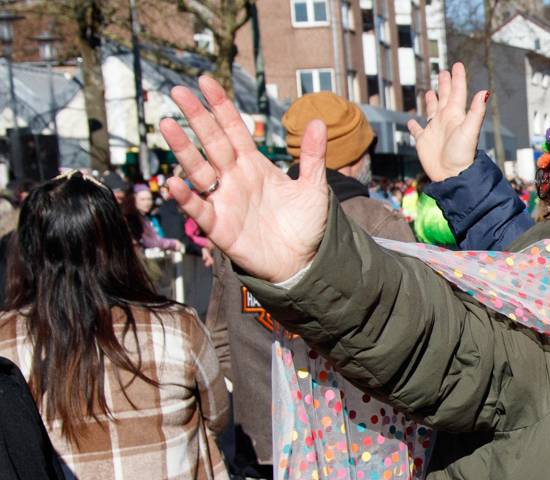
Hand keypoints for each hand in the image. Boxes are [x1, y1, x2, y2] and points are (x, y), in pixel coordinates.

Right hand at [159, 76, 327, 283]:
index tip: (204, 82)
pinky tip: (175, 182)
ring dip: (182, 149)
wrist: (304, 262)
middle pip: (211, 142)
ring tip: (167, 125)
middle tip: (177, 92)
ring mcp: (225, 200)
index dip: (220, 106)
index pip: (233, 129)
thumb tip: (319, 121)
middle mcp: (234, 178)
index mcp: (254, 165)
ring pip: (198, 169)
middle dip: (196, 117)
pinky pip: (199, 208)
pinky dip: (186, 197)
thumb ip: (312, 156)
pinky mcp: (219, 227)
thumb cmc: (306, 225)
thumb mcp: (313, 187)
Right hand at [406, 63, 487, 182]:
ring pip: (432, 111)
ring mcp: (435, 130)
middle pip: (445, 98)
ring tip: (431, 92)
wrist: (452, 175)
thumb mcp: (470, 130)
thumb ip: (476, 111)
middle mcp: (445, 121)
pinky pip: (417, 130)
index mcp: (456, 116)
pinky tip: (411, 121)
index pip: (457, 92)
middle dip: (445, 85)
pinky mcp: (424, 141)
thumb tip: (485, 91)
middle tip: (444, 72)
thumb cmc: (462, 154)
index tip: (457, 65)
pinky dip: (414, 125)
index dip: (457, 78)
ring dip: (431, 101)